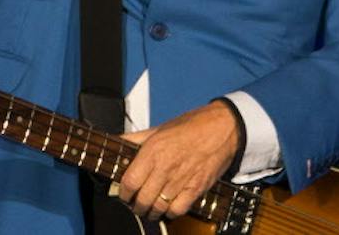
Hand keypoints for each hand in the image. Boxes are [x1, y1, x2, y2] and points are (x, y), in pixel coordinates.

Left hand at [119, 101, 239, 220]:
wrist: (222, 128)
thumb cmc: (191, 126)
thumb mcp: (159, 129)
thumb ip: (135, 138)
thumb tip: (116, 140)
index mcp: (153, 151)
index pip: (129, 182)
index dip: (123, 193)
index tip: (124, 194)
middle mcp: (165, 167)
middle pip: (142, 199)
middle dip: (136, 205)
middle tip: (135, 203)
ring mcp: (181, 179)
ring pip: (158, 208)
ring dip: (151, 212)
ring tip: (149, 207)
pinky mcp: (196, 188)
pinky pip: (177, 210)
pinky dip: (170, 212)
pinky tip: (168, 206)